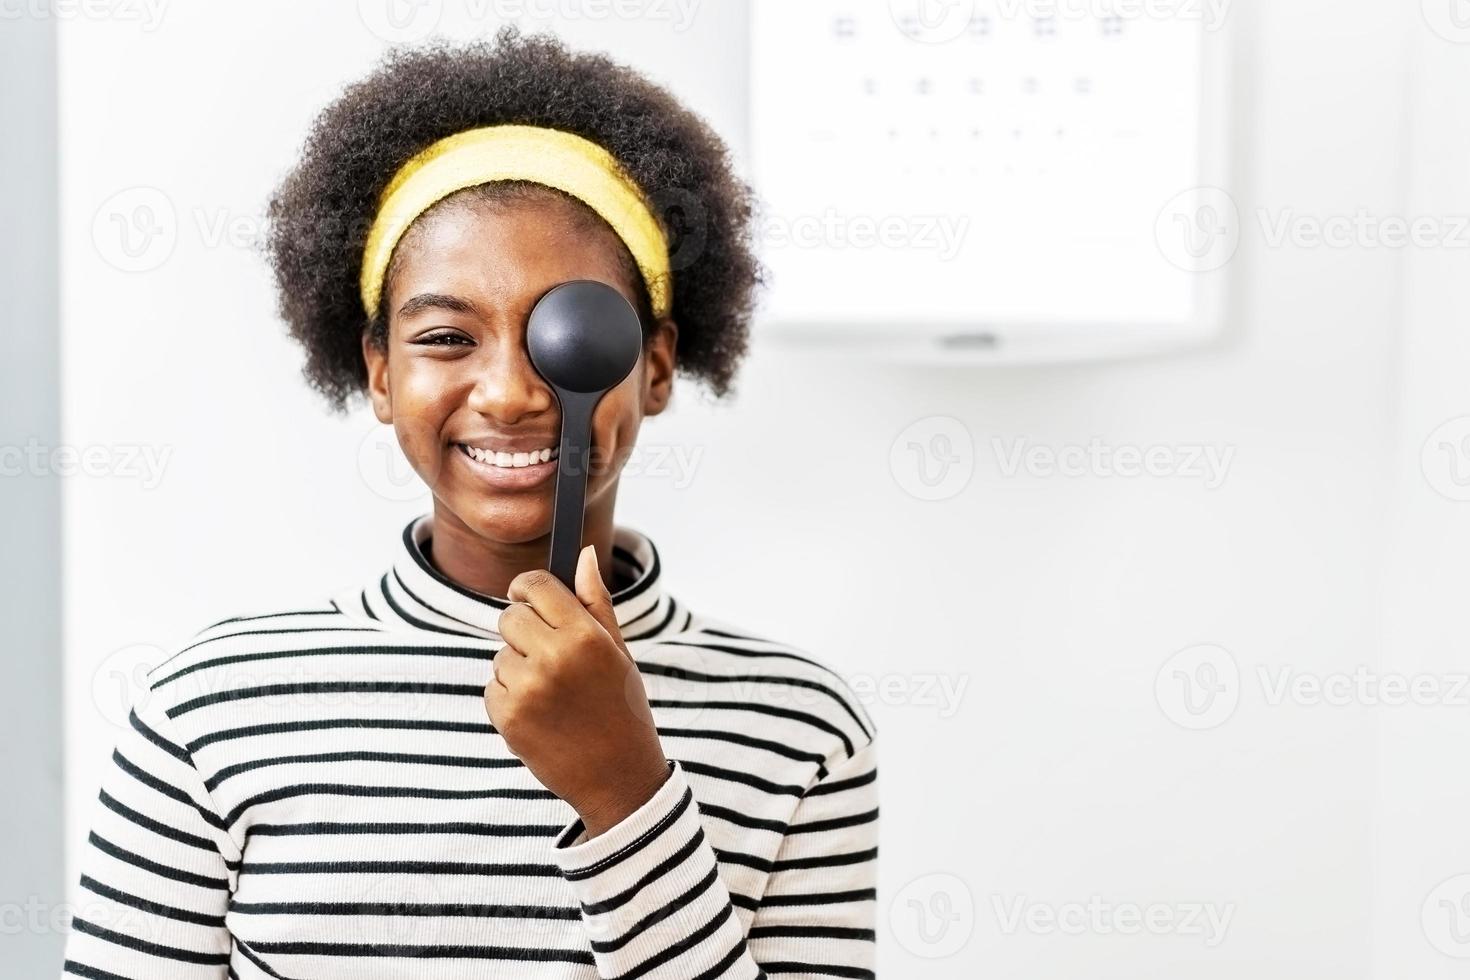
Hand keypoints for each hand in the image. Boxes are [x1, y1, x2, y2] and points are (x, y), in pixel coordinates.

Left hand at [486, 544, 670, 837]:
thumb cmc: (621, 708)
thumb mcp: (617, 652)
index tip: (528, 596)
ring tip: (553, 695)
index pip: (536, 586)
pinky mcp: (507, 717)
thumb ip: (595, 601)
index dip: (527, 588)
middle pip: (510, 617)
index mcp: (585, 635)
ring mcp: (527, 689)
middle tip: (550, 656)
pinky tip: (541, 715)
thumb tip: (583, 554)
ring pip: (500, 654)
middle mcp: (553, 658)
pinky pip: (493, 687)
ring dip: (519, 668)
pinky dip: (510, 698)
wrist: (618, 778)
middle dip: (524, 630)